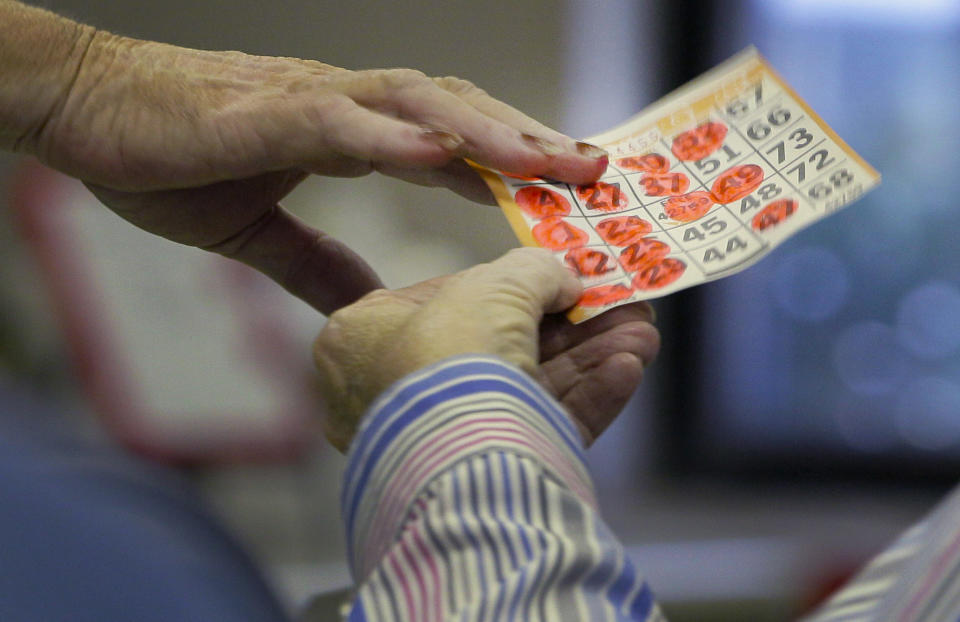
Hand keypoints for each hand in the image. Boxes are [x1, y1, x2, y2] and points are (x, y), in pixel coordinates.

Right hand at [23, 30, 607, 312]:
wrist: (86, 110)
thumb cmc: (169, 156)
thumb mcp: (254, 229)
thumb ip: (315, 260)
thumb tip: (366, 295)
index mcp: (348, 132)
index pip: (448, 140)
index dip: (510, 159)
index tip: (563, 189)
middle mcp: (343, 107)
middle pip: (457, 114)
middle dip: (528, 143)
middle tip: (595, 174)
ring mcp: (307, 103)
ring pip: (418, 107)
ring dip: (486, 134)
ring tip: (547, 162)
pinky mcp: (262, 114)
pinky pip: (340, 123)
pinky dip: (394, 138)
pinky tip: (445, 154)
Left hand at [313, 248, 658, 450]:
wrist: (457, 462)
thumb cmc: (452, 355)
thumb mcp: (496, 285)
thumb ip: (532, 270)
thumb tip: (563, 278)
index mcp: (364, 335)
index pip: (444, 299)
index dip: (506, 285)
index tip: (558, 279)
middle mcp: (390, 388)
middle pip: (494, 346)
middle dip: (568, 325)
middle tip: (617, 308)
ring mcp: (434, 437)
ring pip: (524, 388)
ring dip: (589, 358)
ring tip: (642, 336)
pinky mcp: (476, 477)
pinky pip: (532, 429)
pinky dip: (585, 399)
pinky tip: (629, 369)